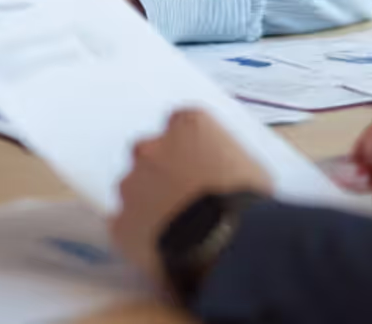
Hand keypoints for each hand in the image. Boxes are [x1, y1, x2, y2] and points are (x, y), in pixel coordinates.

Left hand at [110, 109, 269, 287]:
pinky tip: (163, 248)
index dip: (189, 149)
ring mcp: (132, 184)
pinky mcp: (121, 222)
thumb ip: (223, 158)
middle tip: (184, 197)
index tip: (197, 165)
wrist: (227, 244)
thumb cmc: (246, 204)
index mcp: (187, 124)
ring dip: (148, 202)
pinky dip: (139, 235)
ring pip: (133, 189)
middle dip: (161, 172)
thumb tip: (222, 173)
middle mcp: (153, 147)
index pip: (180, 125)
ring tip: (177, 228)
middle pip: (149, 153)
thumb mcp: (250, 166)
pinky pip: (126, 226)